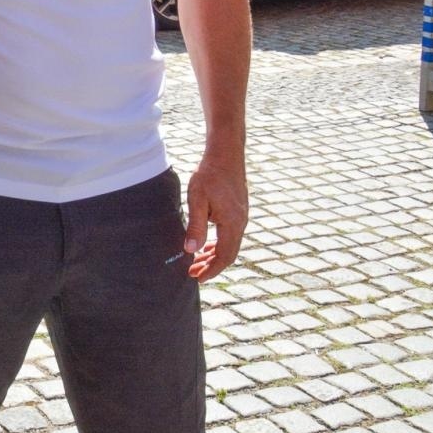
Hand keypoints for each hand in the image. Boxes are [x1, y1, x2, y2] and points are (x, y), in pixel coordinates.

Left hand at [183, 150, 247, 281]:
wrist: (226, 154)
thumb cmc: (209, 174)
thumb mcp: (197, 199)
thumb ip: (196, 226)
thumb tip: (191, 250)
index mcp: (232, 223)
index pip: (225, 256)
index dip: (212, 270)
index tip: (197, 278)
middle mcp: (240, 222)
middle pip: (228, 253)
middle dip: (211, 266)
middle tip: (193, 273)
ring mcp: (241, 216)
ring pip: (230, 244)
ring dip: (214, 256)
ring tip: (197, 262)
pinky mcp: (238, 211)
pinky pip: (230, 235)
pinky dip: (218, 244)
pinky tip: (206, 246)